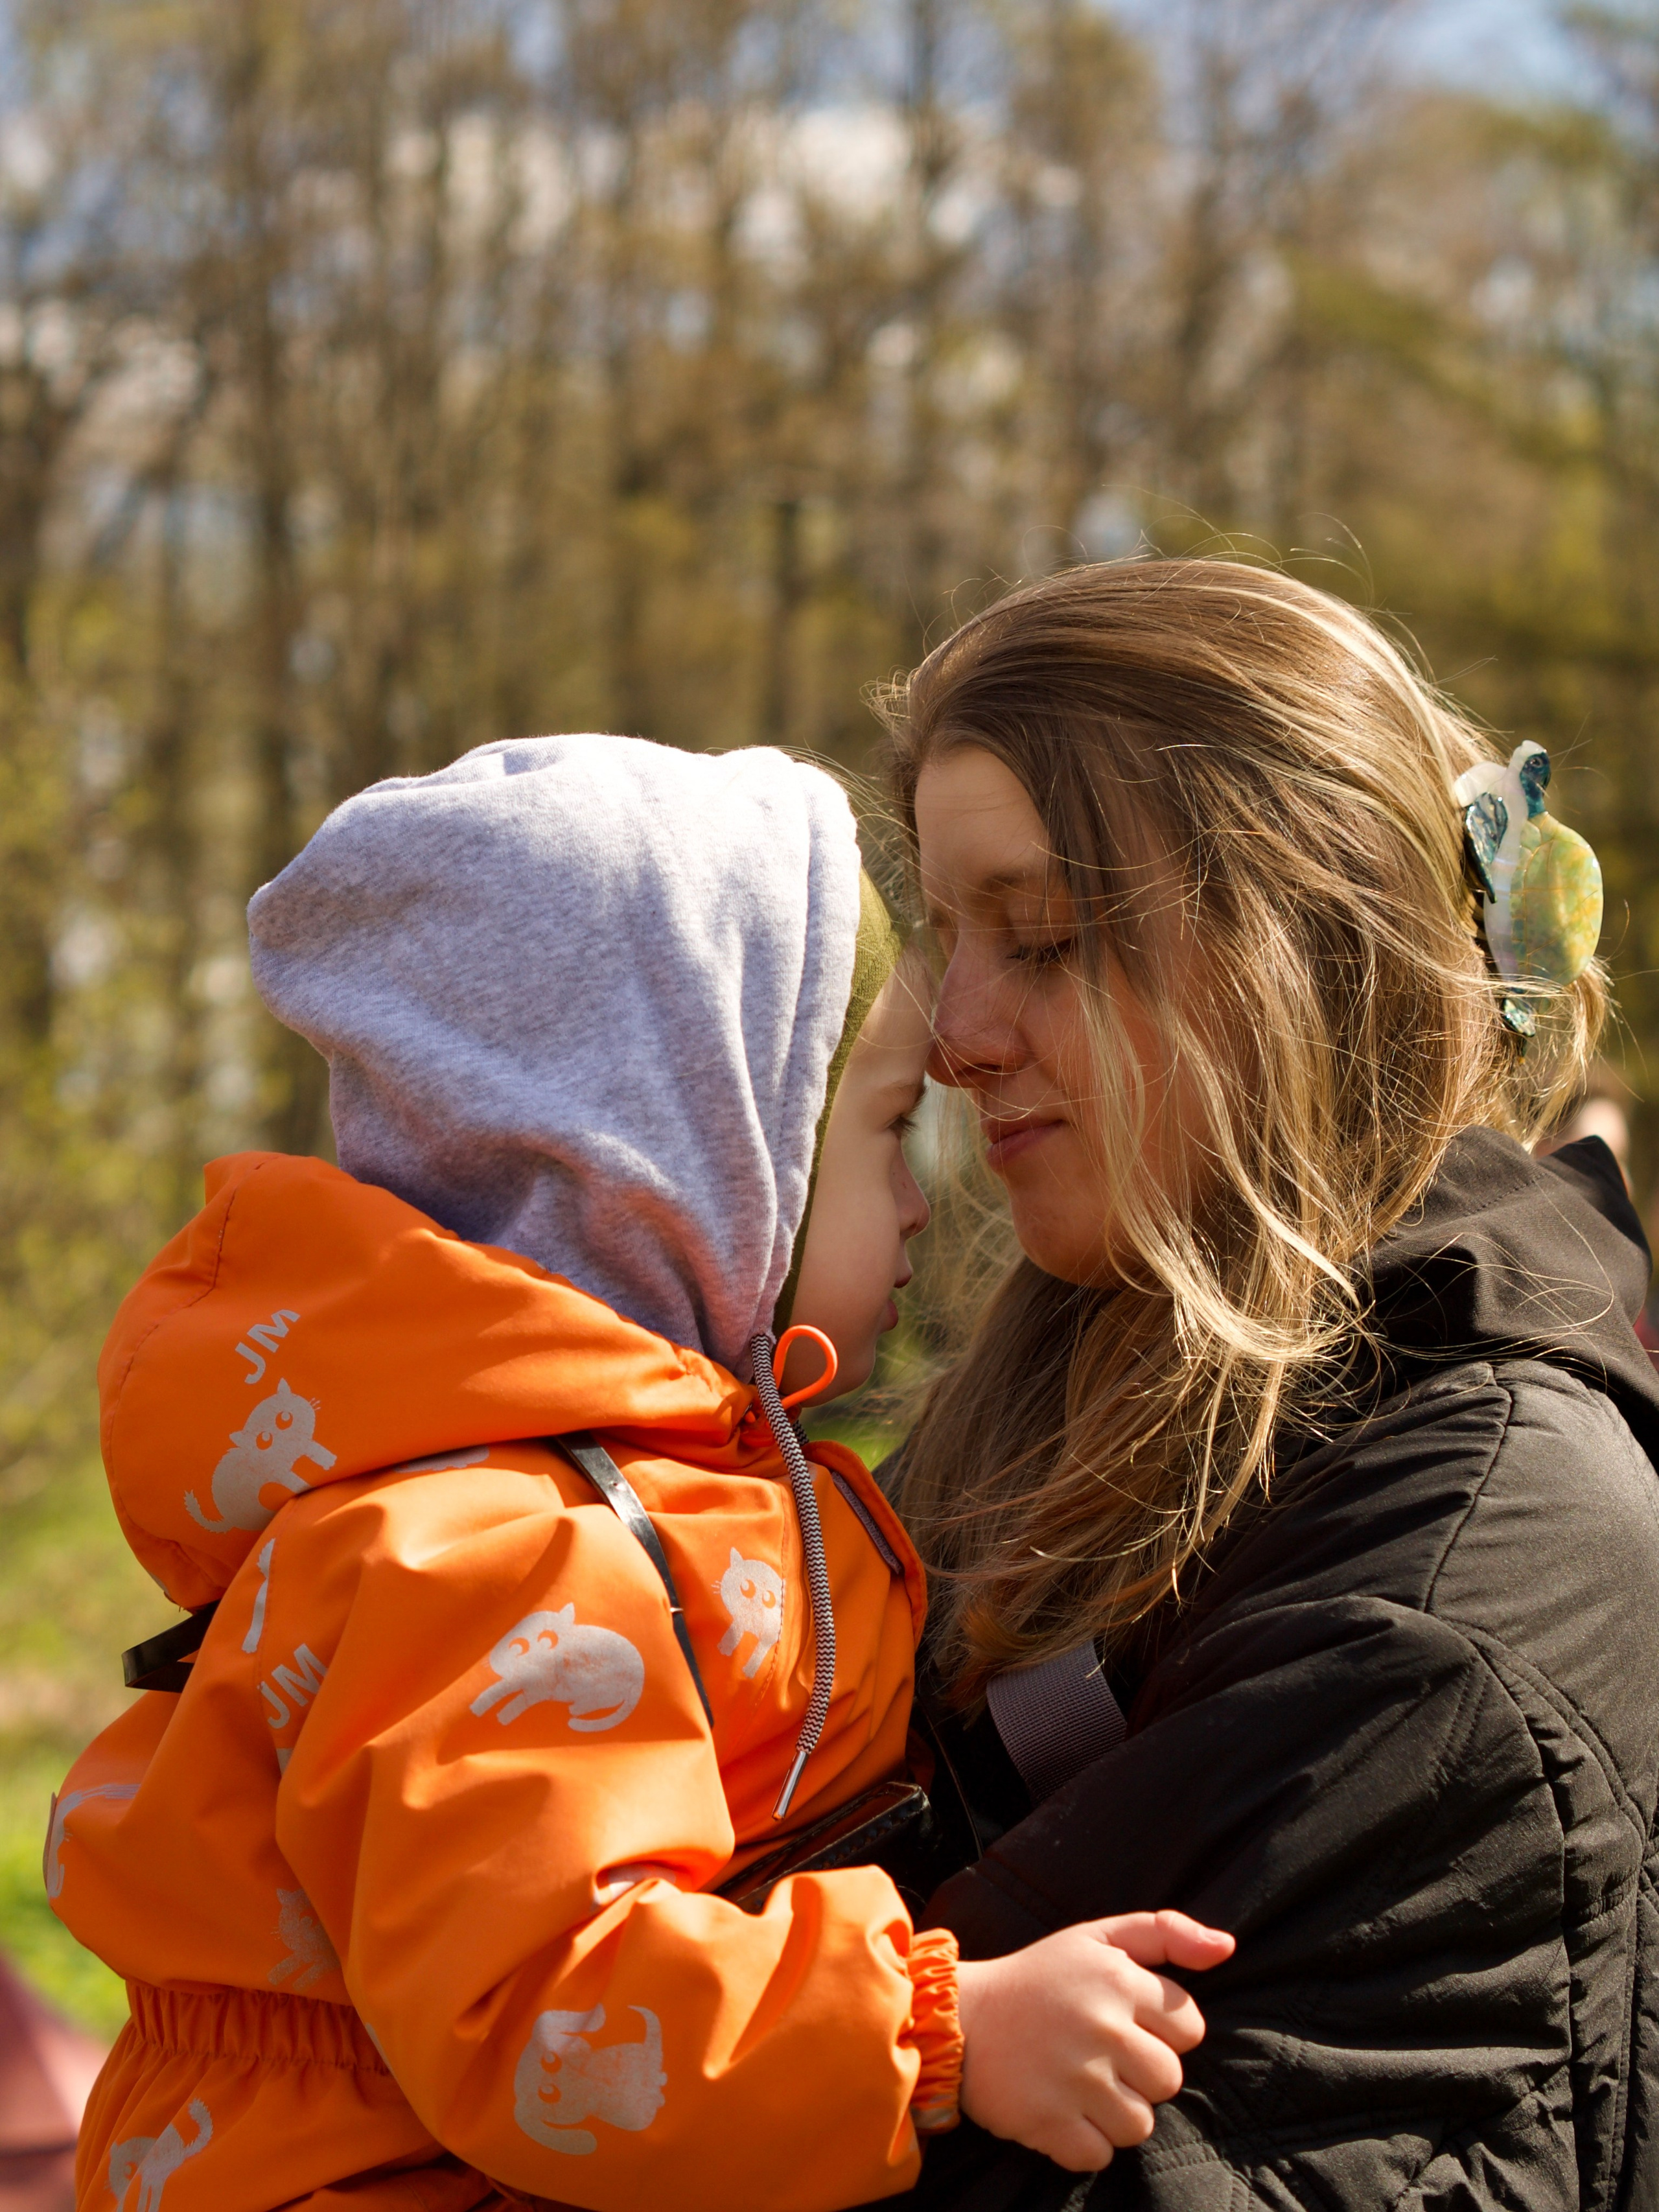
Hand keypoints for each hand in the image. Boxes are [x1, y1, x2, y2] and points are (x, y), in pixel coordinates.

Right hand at [953, 1909, 1233, 2172]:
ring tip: (1081, 2085)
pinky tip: (1062, 2111)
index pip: (1190, 2028)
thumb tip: (1227, 1948)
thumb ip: (1166, 1933)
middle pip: (1169, 2081)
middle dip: (1141, 2074)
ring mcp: (1075, 2079)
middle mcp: (1101, 2027)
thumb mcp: (1097, 1938)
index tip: (1125, 2023)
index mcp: (1117, 1979)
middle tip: (1100, 2056)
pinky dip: (1084, 2143)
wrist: (959, 2019)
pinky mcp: (1049, 2123)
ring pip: (1140, 2124)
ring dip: (1115, 2113)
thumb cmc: (1038, 1978)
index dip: (1161, 2030)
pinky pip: (1101, 2156)